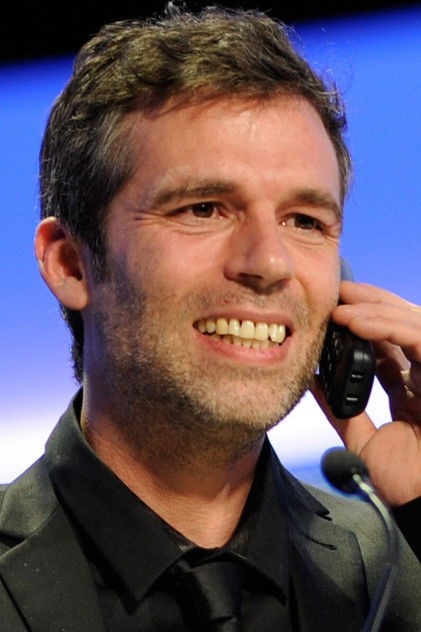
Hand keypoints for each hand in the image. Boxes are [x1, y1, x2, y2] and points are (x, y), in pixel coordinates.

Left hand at [311, 281, 420, 506]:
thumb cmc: (404, 481)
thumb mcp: (363, 438)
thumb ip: (343, 410)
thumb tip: (312, 382)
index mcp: (412, 390)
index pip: (391, 344)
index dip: (365, 323)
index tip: (334, 312)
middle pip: (404, 324)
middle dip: (371, 304)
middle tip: (338, 294)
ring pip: (413, 323)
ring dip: (375, 309)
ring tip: (342, 305)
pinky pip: (420, 340)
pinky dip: (388, 327)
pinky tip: (357, 323)